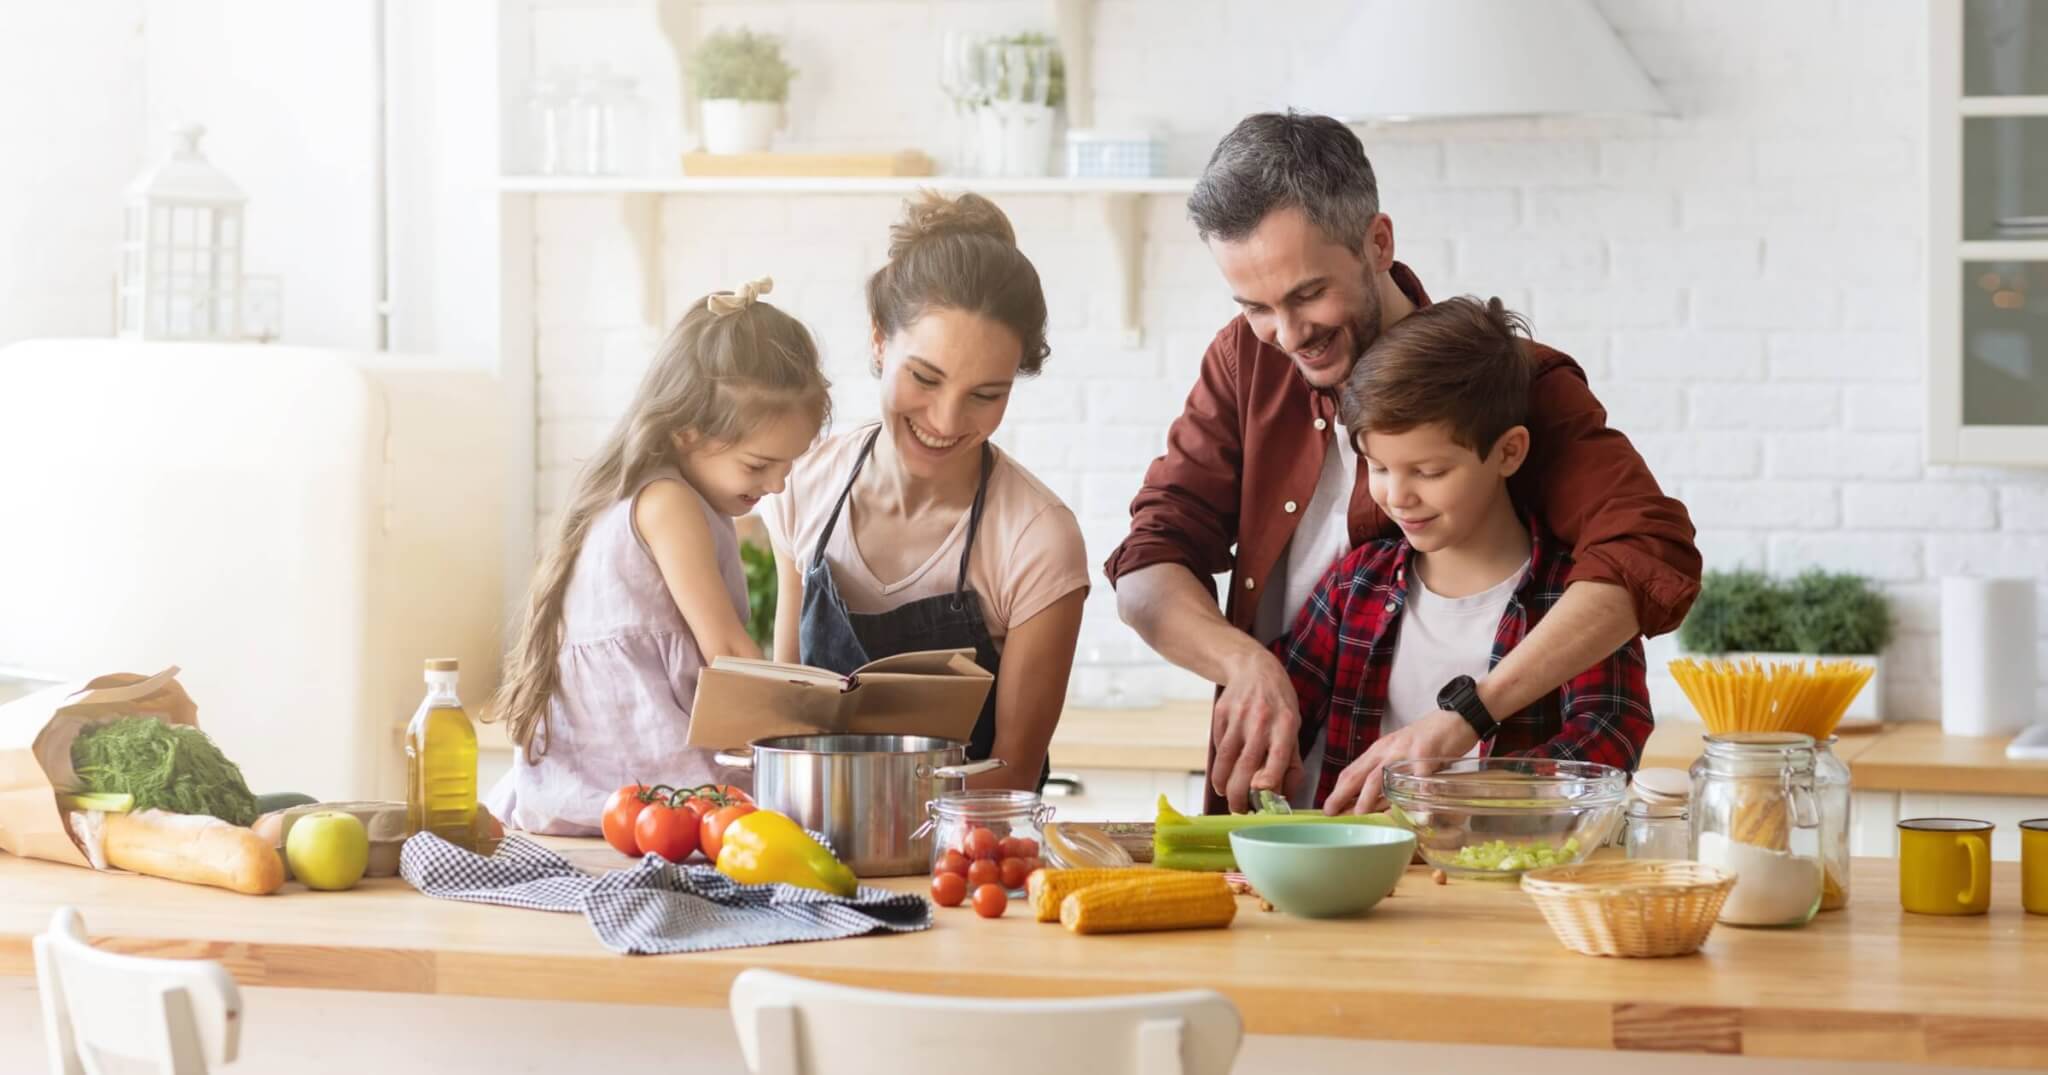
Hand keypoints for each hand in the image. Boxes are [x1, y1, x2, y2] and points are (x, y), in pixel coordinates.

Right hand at [1209, 648, 1303, 812]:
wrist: (1253, 668)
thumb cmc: (1279, 704)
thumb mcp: (1294, 727)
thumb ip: (1291, 762)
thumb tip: (1285, 796)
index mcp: (1286, 724)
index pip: (1277, 757)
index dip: (1268, 780)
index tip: (1261, 798)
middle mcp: (1261, 720)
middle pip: (1246, 764)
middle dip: (1239, 794)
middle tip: (1239, 809)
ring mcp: (1238, 716)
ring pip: (1225, 758)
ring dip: (1223, 783)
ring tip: (1226, 795)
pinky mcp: (1220, 713)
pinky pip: (1217, 745)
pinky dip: (1219, 764)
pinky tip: (1223, 772)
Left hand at [1322, 709, 1478, 814]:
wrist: (1457, 717)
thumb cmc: (1429, 740)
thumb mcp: (1402, 754)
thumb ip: (1390, 774)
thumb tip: (1377, 803)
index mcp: (1380, 751)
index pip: (1352, 771)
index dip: (1337, 790)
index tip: (1327, 808)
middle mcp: (1388, 750)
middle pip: (1359, 774)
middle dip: (1342, 795)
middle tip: (1331, 813)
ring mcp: (1405, 751)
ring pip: (1381, 776)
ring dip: (1369, 797)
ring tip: (1361, 815)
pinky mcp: (1426, 751)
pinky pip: (1419, 778)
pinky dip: (1417, 796)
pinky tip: (1416, 812)